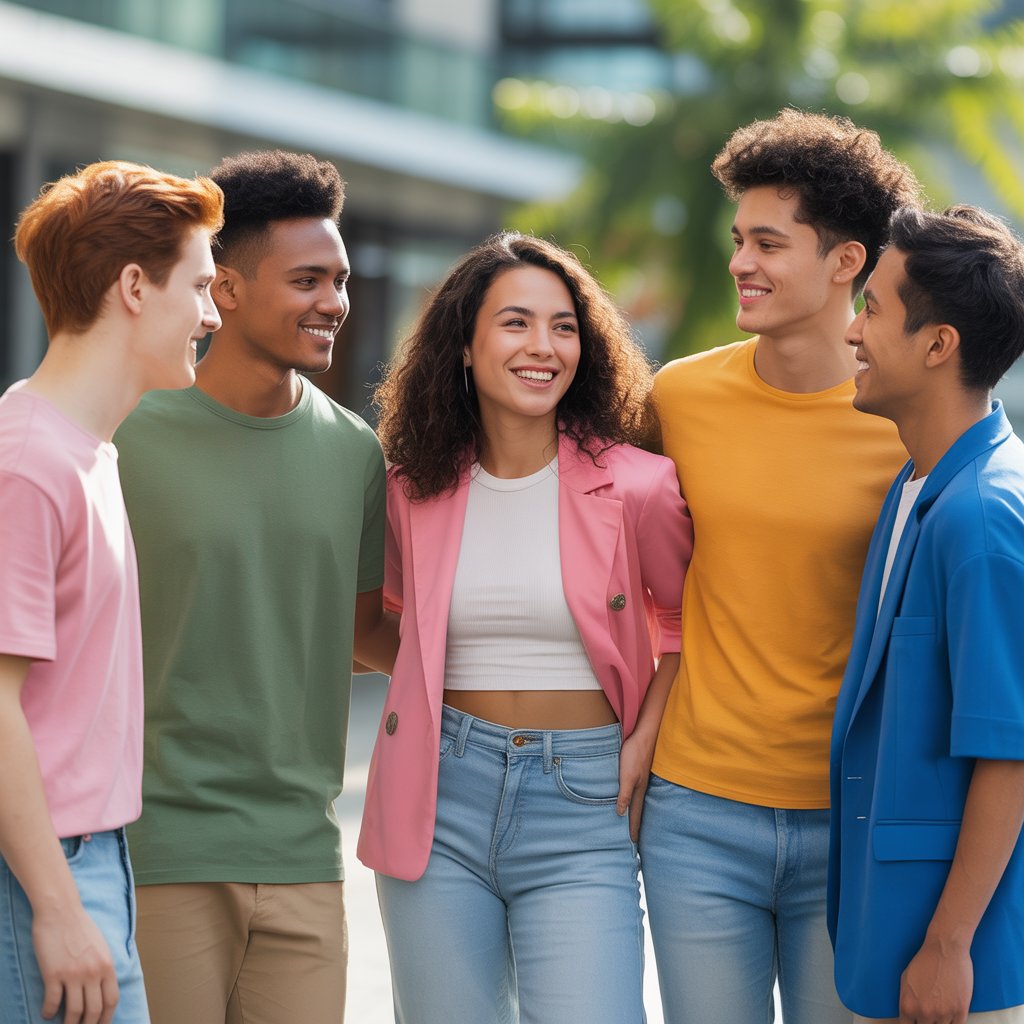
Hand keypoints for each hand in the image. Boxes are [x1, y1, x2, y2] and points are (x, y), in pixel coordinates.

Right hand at [32, 903, 118, 1023]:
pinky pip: (52, 1002)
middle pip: (94, 1010)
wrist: (61, 911)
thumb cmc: (81, 927)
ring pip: (73, 1011)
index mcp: (107, 965)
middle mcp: (93, 971)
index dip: (106, 1018)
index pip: (111, 1000)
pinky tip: (47, 1013)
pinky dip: (49, 1011)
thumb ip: (103, 967)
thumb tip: (103, 989)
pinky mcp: (53, 973)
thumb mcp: (101, 947)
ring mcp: (73, 973)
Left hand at [617, 730, 654, 841]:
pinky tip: (629, 799)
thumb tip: (620, 814)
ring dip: (633, 814)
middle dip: (635, 826)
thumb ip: (624, 794)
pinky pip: (634, 792)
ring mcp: (640, 780)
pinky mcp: (637, 772)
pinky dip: (631, 801)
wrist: (644, 734)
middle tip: (632, 840)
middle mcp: (641, 788)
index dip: (633, 830)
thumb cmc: (635, 754)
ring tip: (630, 824)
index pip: (635, 816)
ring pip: (636, 802)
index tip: (633, 845)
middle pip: (637, 811)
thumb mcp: (626, 776)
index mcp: (638, 792)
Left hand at [898, 937, 971, 1023]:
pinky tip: (950, 1017)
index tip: (916, 1021)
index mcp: (908, 1005)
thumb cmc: (925, 961)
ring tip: (940, 1013)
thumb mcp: (905, 980)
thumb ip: (906, 1001)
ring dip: (940, 1023)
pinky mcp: (960, 1011)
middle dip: (926, 1023)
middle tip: (929, 1017)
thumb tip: (908, 1016)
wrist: (945, 949)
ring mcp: (944, 1014)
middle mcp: (924, 1012)